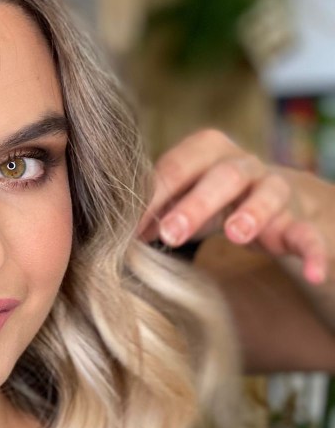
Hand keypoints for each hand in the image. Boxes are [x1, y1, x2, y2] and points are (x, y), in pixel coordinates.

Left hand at [136, 129, 331, 286]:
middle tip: (171, 233)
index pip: (180, 165)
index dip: (155, 193)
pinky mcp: (304, 222)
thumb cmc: (218, 201)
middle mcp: (246, 166)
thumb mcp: (186, 200)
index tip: (130, 226)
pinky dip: (314, 252)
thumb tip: (114, 234)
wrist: (282, 205)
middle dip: (196, 202)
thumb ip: (155, 211)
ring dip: (253, 212)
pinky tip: (312, 273)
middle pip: (224, 174)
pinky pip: (311, 233)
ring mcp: (278, 191)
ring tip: (236, 236)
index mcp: (209, 153)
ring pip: (270, 192)